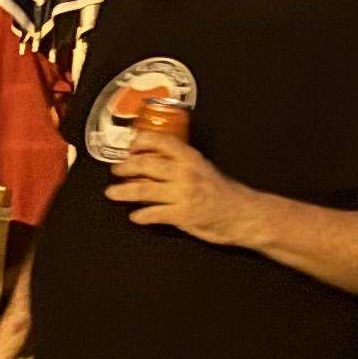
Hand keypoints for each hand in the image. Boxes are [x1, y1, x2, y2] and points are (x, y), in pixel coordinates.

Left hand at [108, 130, 258, 246]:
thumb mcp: (204, 169)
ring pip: (144, 189)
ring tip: (112, 193)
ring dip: (124, 191)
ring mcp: (182, 194)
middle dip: (126, 167)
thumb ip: (183, 165)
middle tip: (116, 170)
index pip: (161, 142)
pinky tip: (135, 216)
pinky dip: (142, 215)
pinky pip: (154, 214)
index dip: (141, 142)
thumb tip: (158, 162)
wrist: (244, 214)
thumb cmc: (225, 193)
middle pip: (146, 164)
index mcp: (191, 158)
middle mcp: (185, 172)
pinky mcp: (182, 214)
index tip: (130, 145)